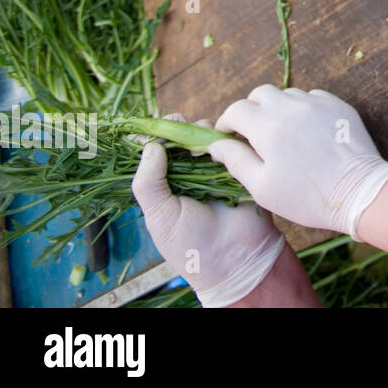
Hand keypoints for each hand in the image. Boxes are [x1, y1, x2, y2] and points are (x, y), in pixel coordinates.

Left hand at [132, 124, 284, 308]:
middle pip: (182, 135)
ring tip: (203, 154)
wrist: (235, 258)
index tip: (154, 129)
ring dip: (203, 136)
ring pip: (207, 135)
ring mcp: (215, 166)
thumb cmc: (190, 243)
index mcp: (165, 182)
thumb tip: (151, 146)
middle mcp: (189, 171)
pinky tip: (223, 151)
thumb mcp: (159, 214)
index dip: (154, 135)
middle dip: (181, 131)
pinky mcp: (240, 165)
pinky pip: (233, 143)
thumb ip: (148, 182)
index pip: (156, 149)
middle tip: (184, 145)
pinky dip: (227, 140)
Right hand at [209, 86, 387, 238]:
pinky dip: (302, 109)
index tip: (227, 136)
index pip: (236, 110)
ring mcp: (317, 103)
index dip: (226, 122)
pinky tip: (305, 131)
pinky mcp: (338, 106)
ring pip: (287, 94)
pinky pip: (312, 97)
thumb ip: (235, 160)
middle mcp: (291, 107)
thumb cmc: (306, 197)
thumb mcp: (262, 187)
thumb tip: (216, 144)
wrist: (359, 192)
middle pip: (260, 94)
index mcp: (267, 127)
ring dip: (277, 108)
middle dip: (250, 109)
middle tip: (252, 132)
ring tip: (281, 134)